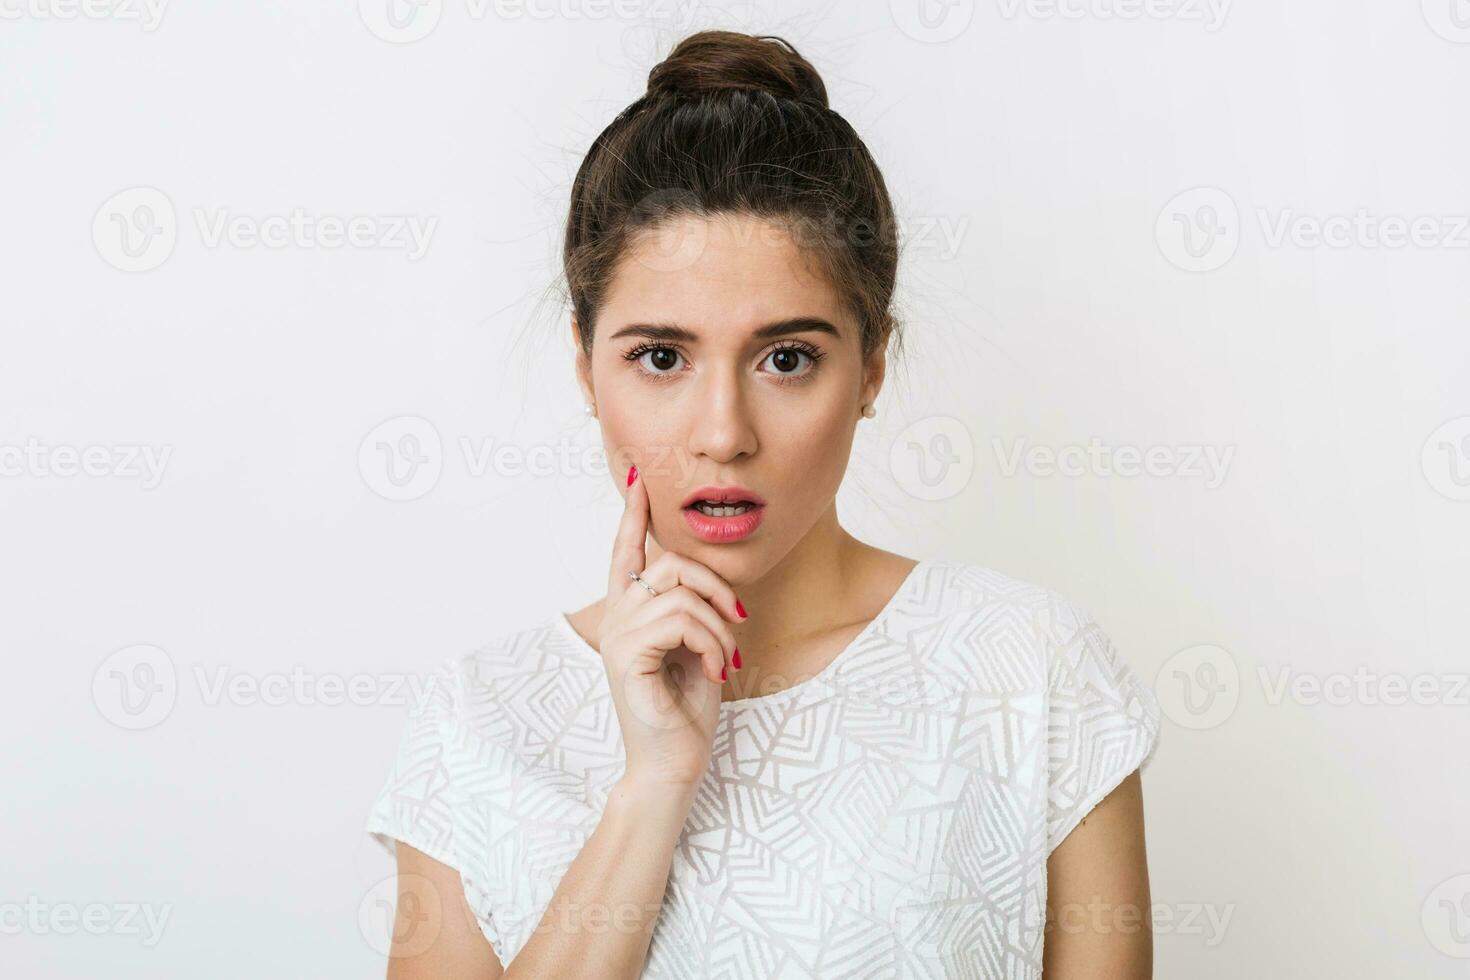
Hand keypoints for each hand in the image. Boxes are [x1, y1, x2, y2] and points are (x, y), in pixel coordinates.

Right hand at [597, 464, 744, 788]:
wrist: (674, 766)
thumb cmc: (686, 711)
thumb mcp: (697, 648)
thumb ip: (692, 612)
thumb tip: (708, 585)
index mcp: (629, 613)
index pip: (625, 552)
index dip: (632, 515)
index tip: (636, 478)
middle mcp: (615, 618)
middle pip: (670, 565)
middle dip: (716, 585)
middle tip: (739, 618)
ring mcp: (617, 636)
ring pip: (680, 593)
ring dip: (718, 625)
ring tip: (726, 656)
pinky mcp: (627, 656)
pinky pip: (680, 621)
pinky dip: (711, 643)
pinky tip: (717, 669)